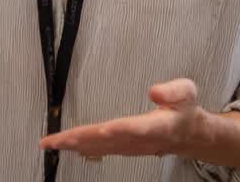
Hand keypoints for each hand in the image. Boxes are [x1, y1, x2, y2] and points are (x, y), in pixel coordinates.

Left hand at [39, 78, 202, 159]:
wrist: (189, 135)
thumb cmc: (184, 110)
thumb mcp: (187, 92)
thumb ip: (173, 90)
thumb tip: (154, 91)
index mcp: (157, 126)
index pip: (135, 128)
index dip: (118, 129)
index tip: (102, 130)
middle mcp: (140, 140)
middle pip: (107, 140)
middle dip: (80, 139)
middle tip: (56, 139)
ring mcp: (130, 146)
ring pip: (98, 147)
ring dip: (74, 145)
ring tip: (51, 143)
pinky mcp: (123, 148)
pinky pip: (99, 150)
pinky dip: (81, 148)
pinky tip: (66, 146)